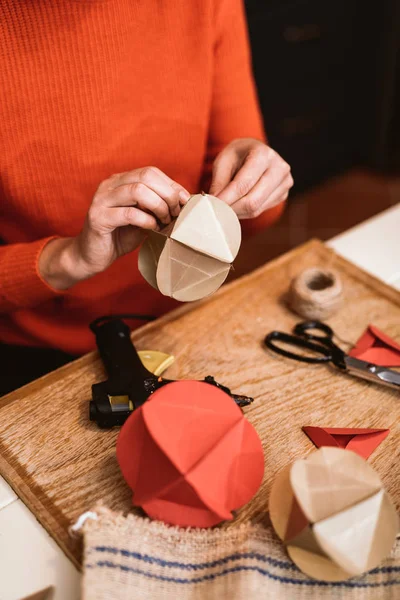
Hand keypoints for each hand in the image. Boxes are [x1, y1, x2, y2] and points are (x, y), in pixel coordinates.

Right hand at [39, 167, 190, 289]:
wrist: (92, 256)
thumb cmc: (120, 236)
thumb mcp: (144, 217)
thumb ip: (158, 206)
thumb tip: (184, 200)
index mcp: (120, 181)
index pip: (150, 172)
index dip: (171, 185)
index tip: (184, 202)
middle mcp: (109, 185)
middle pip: (146, 177)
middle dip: (167, 195)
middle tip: (175, 213)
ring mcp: (102, 200)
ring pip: (138, 191)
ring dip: (158, 206)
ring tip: (165, 221)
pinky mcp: (98, 218)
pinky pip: (129, 213)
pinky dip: (147, 220)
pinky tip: (152, 228)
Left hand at [209, 138, 292, 218]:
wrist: (256, 152)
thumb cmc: (238, 154)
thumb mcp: (223, 160)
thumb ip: (218, 182)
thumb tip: (214, 204)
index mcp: (264, 154)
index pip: (243, 185)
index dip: (226, 199)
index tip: (212, 206)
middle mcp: (279, 168)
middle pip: (252, 201)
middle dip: (231, 209)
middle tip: (216, 211)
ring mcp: (285, 182)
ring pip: (256, 209)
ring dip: (237, 212)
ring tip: (224, 207)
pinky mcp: (283, 194)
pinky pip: (260, 210)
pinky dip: (245, 211)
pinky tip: (237, 204)